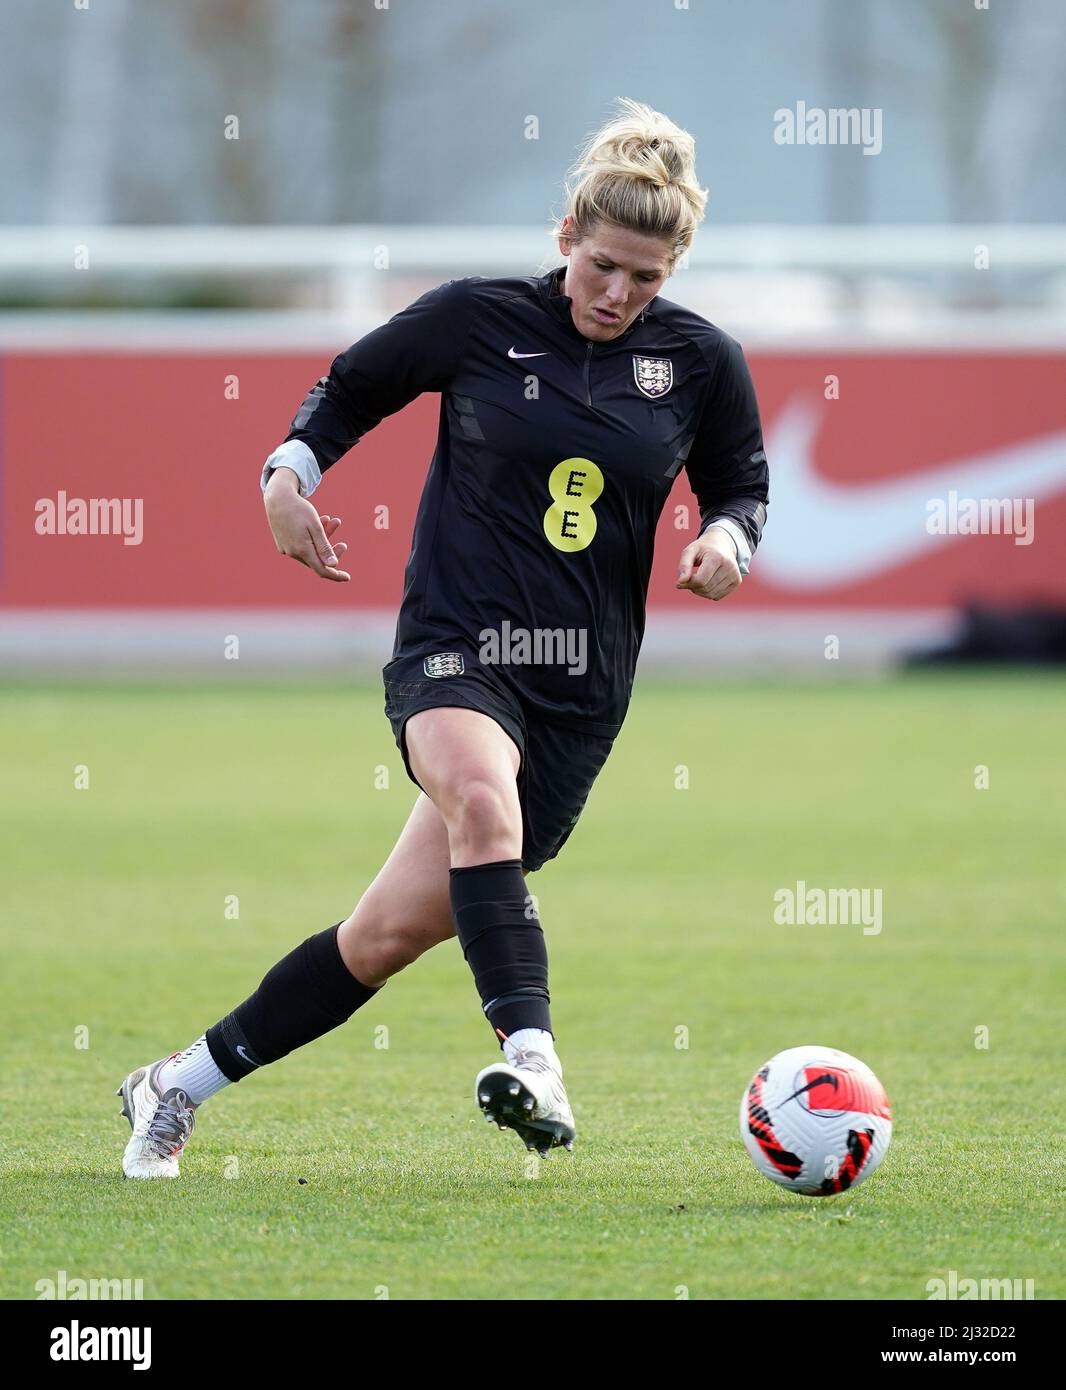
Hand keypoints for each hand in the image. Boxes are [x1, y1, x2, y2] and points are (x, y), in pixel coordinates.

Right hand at [263, 468, 350, 582]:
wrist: (277, 498)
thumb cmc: (299, 510)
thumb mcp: (315, 527)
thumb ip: (324, 547)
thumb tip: (333, 565)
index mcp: (302, 550)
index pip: (322, 570)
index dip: (335, 575)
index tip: (347, 577)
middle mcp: (293, 553)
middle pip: (317, 560)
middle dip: (332, 552)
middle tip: (344, 544)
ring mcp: (287, 548)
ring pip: (311, 550)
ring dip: (324, 539)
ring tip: (334, 521)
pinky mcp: (284, 542)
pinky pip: (302, 545)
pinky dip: (313, 537)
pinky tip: (321, 521)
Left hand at [675, 527, 740, 601]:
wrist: (723, 544)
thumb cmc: (703, 548)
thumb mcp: (690, 551)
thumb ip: (684, 566)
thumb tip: (679, 583)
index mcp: (717, 557)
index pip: (700, 580)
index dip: (688, 583)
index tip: (682, 579)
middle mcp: (729, 566)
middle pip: (705, 588)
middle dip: (693, 587)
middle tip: (689, 578)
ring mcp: (735, 575)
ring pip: (711, 595)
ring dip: (700, 591)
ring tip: (698, 579)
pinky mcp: (737, 581)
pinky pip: (717, 596)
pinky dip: (708, 593)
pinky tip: (707, 582)